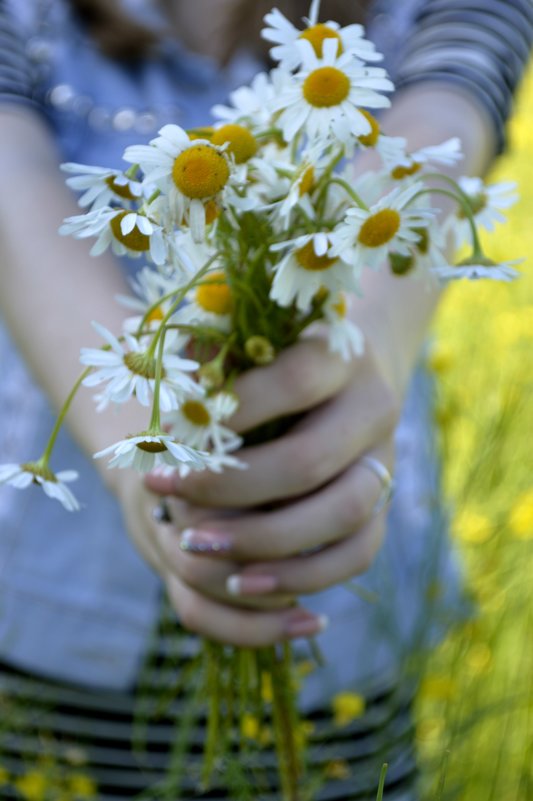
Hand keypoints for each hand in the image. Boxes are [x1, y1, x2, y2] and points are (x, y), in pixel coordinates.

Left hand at [144, 334, 399, 645]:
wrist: (332, 385)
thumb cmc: (265, 366)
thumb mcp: (242, 350)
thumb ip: (212, 367)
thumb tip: (172, 406)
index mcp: (340, 356)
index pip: (296, 380)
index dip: (235, 409)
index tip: (172, 431)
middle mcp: (373, 408)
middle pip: (311, 459)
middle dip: (231, 486)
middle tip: (167, 492)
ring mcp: (384, 462)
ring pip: (342, 513)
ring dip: (263, 540)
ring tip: (197, 547)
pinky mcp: (382, 508)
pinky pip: (357, 554)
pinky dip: (300, 576)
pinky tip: (243, 583)